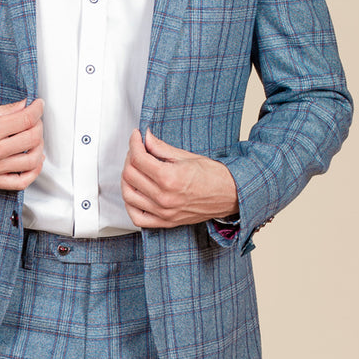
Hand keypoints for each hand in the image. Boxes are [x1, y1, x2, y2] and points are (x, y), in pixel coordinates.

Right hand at [0, 98, 44, 190]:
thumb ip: (5, 110)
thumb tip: (25, 105)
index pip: (25, 119)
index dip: (37, 109)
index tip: (38, 105)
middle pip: (32, 138)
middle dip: (38, 126)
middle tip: (35, 121)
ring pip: (31, 160)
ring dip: (39, 148)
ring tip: (35, 140)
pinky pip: (21, 182)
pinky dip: (33, 172)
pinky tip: (34, 162)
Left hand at [121, 128, 238, 227]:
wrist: (231, 195)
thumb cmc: (215, 176)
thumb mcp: (187, 156)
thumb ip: (162, 148)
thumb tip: (146, 138)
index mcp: (170, 178)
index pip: (138, 158)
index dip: (133, 143)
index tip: (136, 136)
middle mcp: (164, 197)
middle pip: (130, 175)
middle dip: (130, 158)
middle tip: (137, 150)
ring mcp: (164, 212)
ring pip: (129, 195)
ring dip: (127, 179)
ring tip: (134, 169)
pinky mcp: (166, 222)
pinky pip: (138, 217)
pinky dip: (131, 205)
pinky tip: (134, 193)